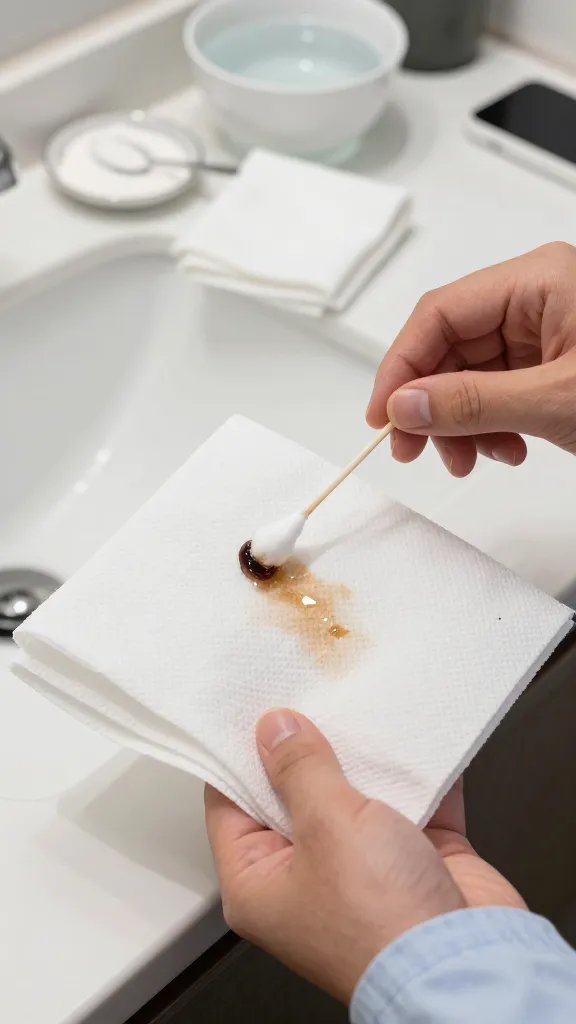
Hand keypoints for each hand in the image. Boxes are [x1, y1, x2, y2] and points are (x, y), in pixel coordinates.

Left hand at [205, 710, 523, 1002]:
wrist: (469, 967)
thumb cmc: (383, 923)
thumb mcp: (327, 824)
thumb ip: (299, 768)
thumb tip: (276, 729)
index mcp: (259, 884)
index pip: (230, 805)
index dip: (241, 754)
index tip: (257, 707)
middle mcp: (305, 879)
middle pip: (293, 796)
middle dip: (309, 747)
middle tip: (311, 695)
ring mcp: (362, 871)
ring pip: (354, 796)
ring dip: (364, 757)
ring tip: (361, 706)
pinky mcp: (414, 862)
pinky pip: (410, 802)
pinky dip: (415, 772)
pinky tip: (414, 734)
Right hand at [367, 242, 575, 475]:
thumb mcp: (556, 398)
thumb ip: (476, 402)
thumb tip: (405, 405)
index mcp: (536, 281)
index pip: (439, 314)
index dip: (401, 367)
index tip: (382, 416)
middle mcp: (534, 300)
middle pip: (450, 349)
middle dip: (433, 407)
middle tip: (413, 449)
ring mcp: (543, 333)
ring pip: (469, 377)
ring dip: (461, 426)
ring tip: (471, 460)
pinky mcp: (551, 367)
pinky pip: (497, 393)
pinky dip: (490, 428)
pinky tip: (506, 450)